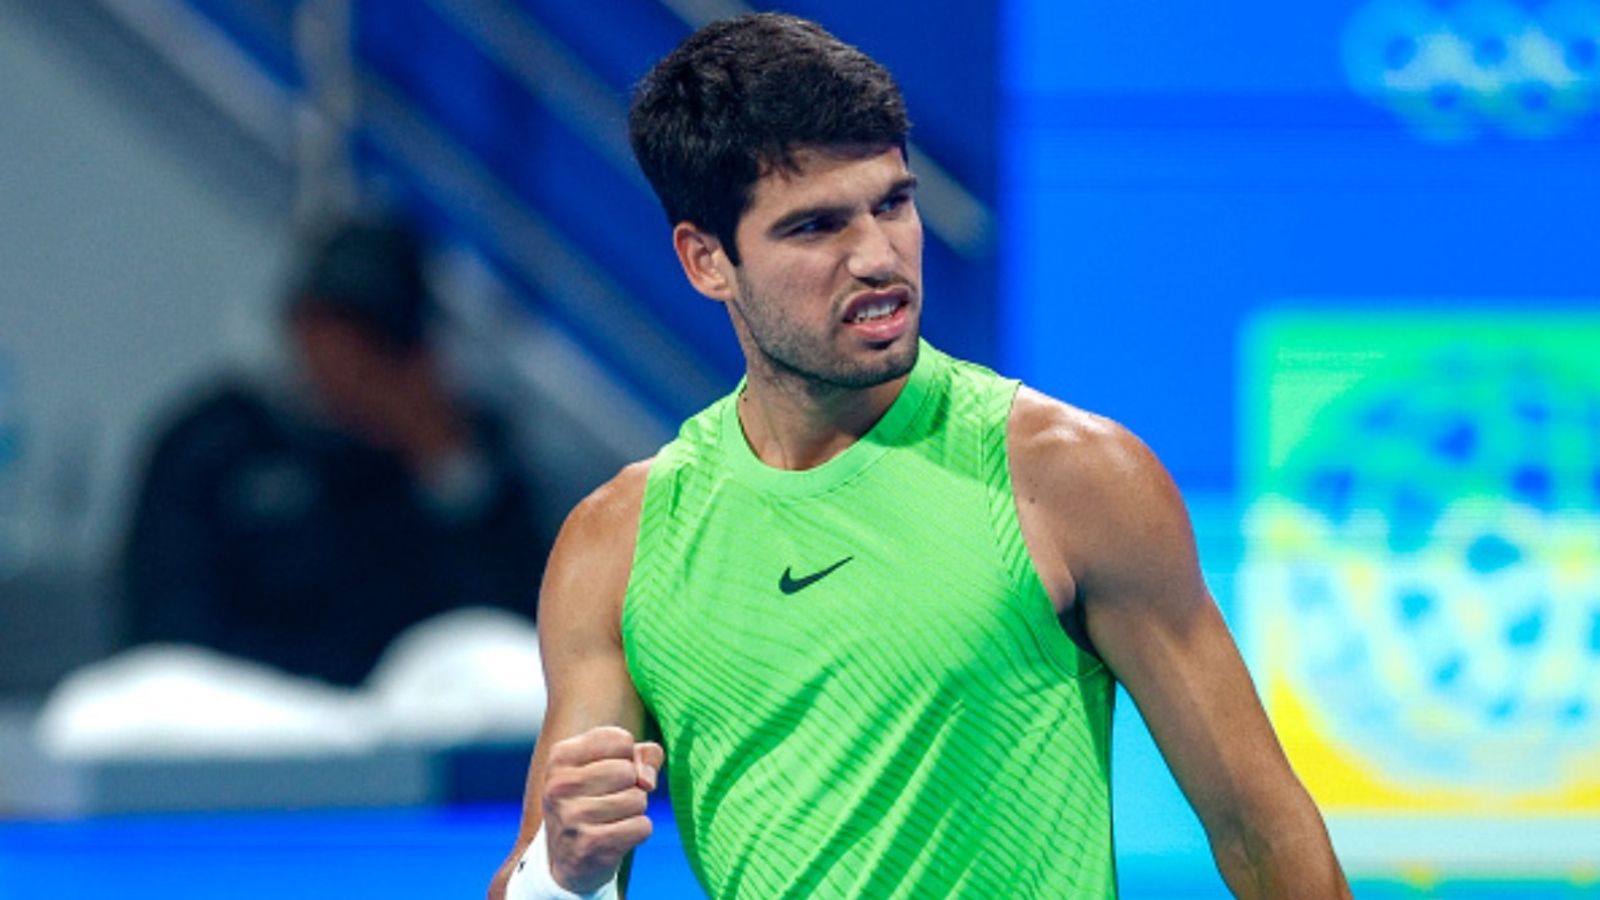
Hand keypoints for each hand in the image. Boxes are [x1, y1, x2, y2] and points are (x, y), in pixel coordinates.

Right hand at [542, 726, 663, 892]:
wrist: (567, 857)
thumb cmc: (595, 798)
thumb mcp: (611, 765)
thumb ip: (643, 754)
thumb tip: (647, 781)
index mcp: (560, 756)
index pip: (620, 740)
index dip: (627, 757)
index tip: (609, 771)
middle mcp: (559, 785)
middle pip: (628, 771)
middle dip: (632, 785)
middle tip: (610, 799)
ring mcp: (571, 816)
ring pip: (638, 799)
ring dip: (635, 810)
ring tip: (612, 818)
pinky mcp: (589, 845)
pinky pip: (642, 827)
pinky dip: (638, 831)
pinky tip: (617, 836)